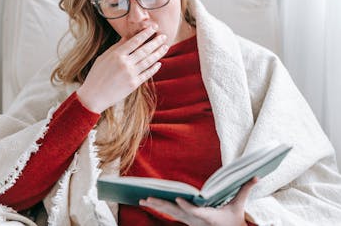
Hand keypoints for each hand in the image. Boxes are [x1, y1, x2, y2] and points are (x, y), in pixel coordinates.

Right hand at [76, 24, 167, 112]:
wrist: (94, 96)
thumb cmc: (96, 75)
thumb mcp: (103, 58)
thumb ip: (116, 47)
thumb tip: (127, 36)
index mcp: (116, 55)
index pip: (135, 41)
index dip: (146, 33)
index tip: (154, 27)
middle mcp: (125, 63)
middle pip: (144, 50)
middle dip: (155, 42)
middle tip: (164, 36)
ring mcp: (130, 74)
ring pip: (148, 61)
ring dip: (158, 53)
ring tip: (165, 47)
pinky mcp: (133, 84)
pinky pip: (147, 74)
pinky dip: (154, 68)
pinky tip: (159, 63)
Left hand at [139, 177, 258, 225]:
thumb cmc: (233, 221)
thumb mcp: (239, 207)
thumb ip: (245, 190)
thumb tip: (257, 176)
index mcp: (209, 217)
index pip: (196, 212)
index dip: (186, 206)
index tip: (177, 199)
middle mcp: (196, 221)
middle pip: (176, 213)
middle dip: (161, 206)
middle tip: (147, 199)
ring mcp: (189, 222)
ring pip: (170, 213)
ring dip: (156, 206)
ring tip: (141, 200)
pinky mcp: (186, 221)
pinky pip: (170, 213)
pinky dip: (160, 207)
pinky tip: (149, 202)